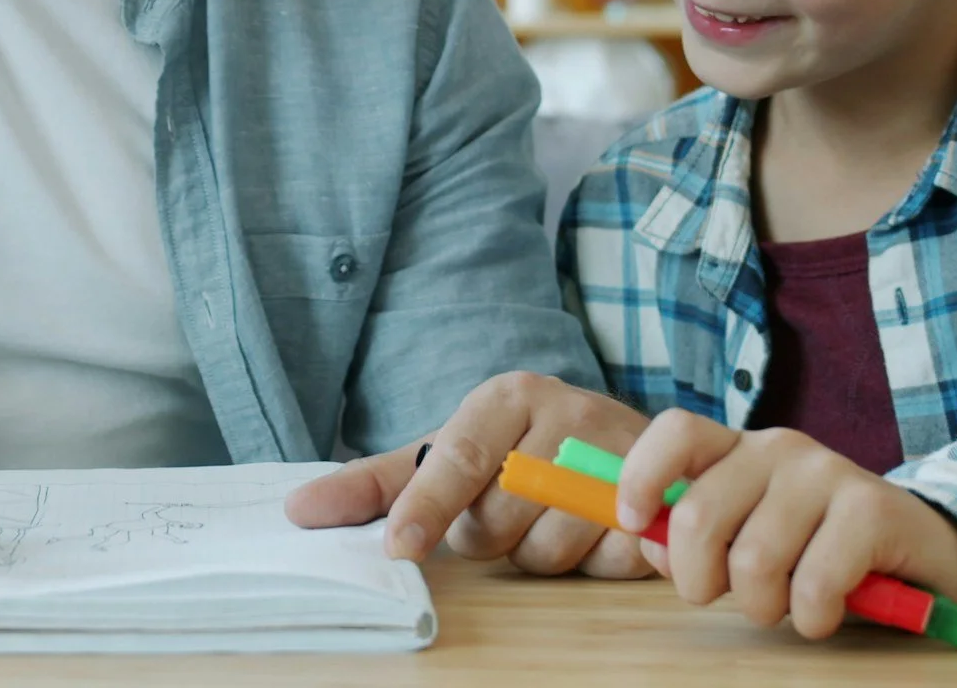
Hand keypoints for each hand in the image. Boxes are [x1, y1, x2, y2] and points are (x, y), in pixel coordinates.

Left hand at [286, 371, 654, 576]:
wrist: (624, 448)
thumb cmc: (521, 453)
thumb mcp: (448, 454)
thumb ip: (378, 484)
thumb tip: (296, 511)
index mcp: (506, 396)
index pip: (457, 457)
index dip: (426, 507)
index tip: (398, 548)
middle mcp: (564, 411)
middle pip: (498, 518)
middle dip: (489, 536)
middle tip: (505, 511)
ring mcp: (617, 451)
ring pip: (549, 547)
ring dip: (538, 553)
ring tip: (550, 520)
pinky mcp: (660, 495)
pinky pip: (605, 559)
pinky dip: (592, 561)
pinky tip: (593, 532)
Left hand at [614, 410, 956, 636]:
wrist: (921, 551)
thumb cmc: (814, 549)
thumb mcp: (746, 538)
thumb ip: (691, 536)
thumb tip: (645, 540)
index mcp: (737, 448)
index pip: (676, 431)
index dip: (641, 475)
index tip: (632, 522)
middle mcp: (778, 447)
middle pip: (699, 513)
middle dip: (699, 579)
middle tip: (728, 598)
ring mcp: (827, 472)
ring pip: (754, 560)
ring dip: (764, 607)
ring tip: (788, 604)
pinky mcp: (872, 509)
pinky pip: (814, 583)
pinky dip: (812, 617)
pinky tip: (826, 612)